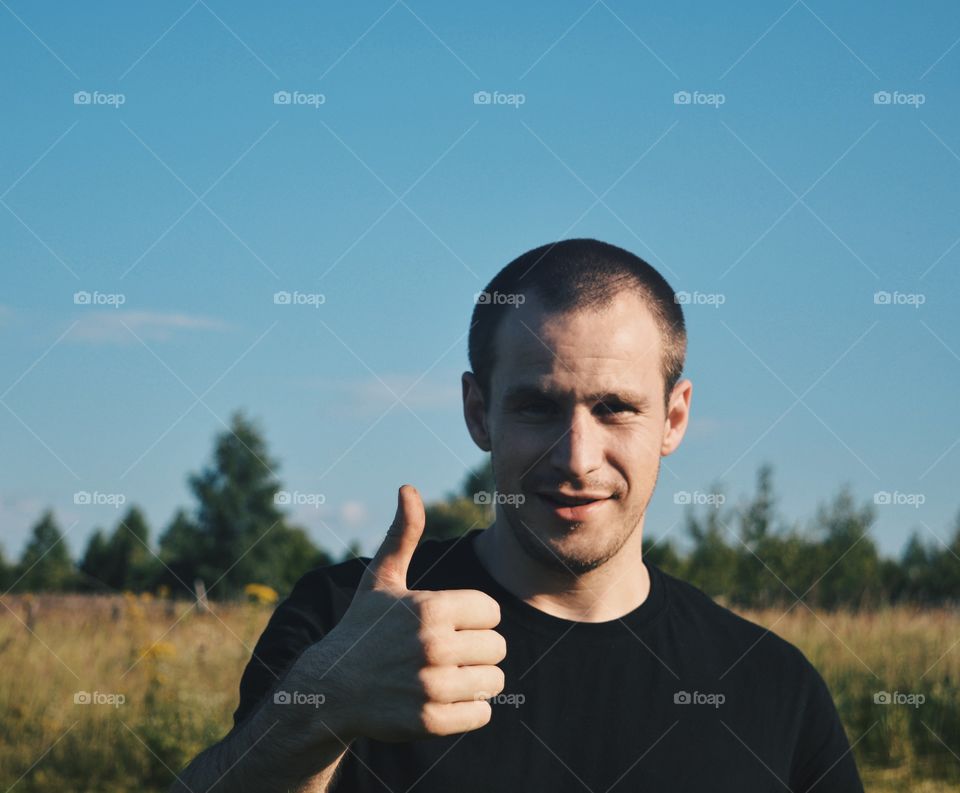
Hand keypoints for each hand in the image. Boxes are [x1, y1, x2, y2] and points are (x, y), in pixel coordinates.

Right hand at [309, 485, 506, 742]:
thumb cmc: (363, 629)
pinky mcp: (428, 722)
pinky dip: (469, 710)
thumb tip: (408, 488)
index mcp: (431, 607)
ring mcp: (430, 686)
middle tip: (447, 653)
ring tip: (446, 676)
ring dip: (475, 680)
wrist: (329, 690)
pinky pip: (481, 714)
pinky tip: (443, 700)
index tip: (448, 624)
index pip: (492, 612)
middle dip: (478, 650)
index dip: (474, 618)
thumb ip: (403, 534)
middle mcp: (433, 646)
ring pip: (494, 682)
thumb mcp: (381, 579)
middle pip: (498, 648)